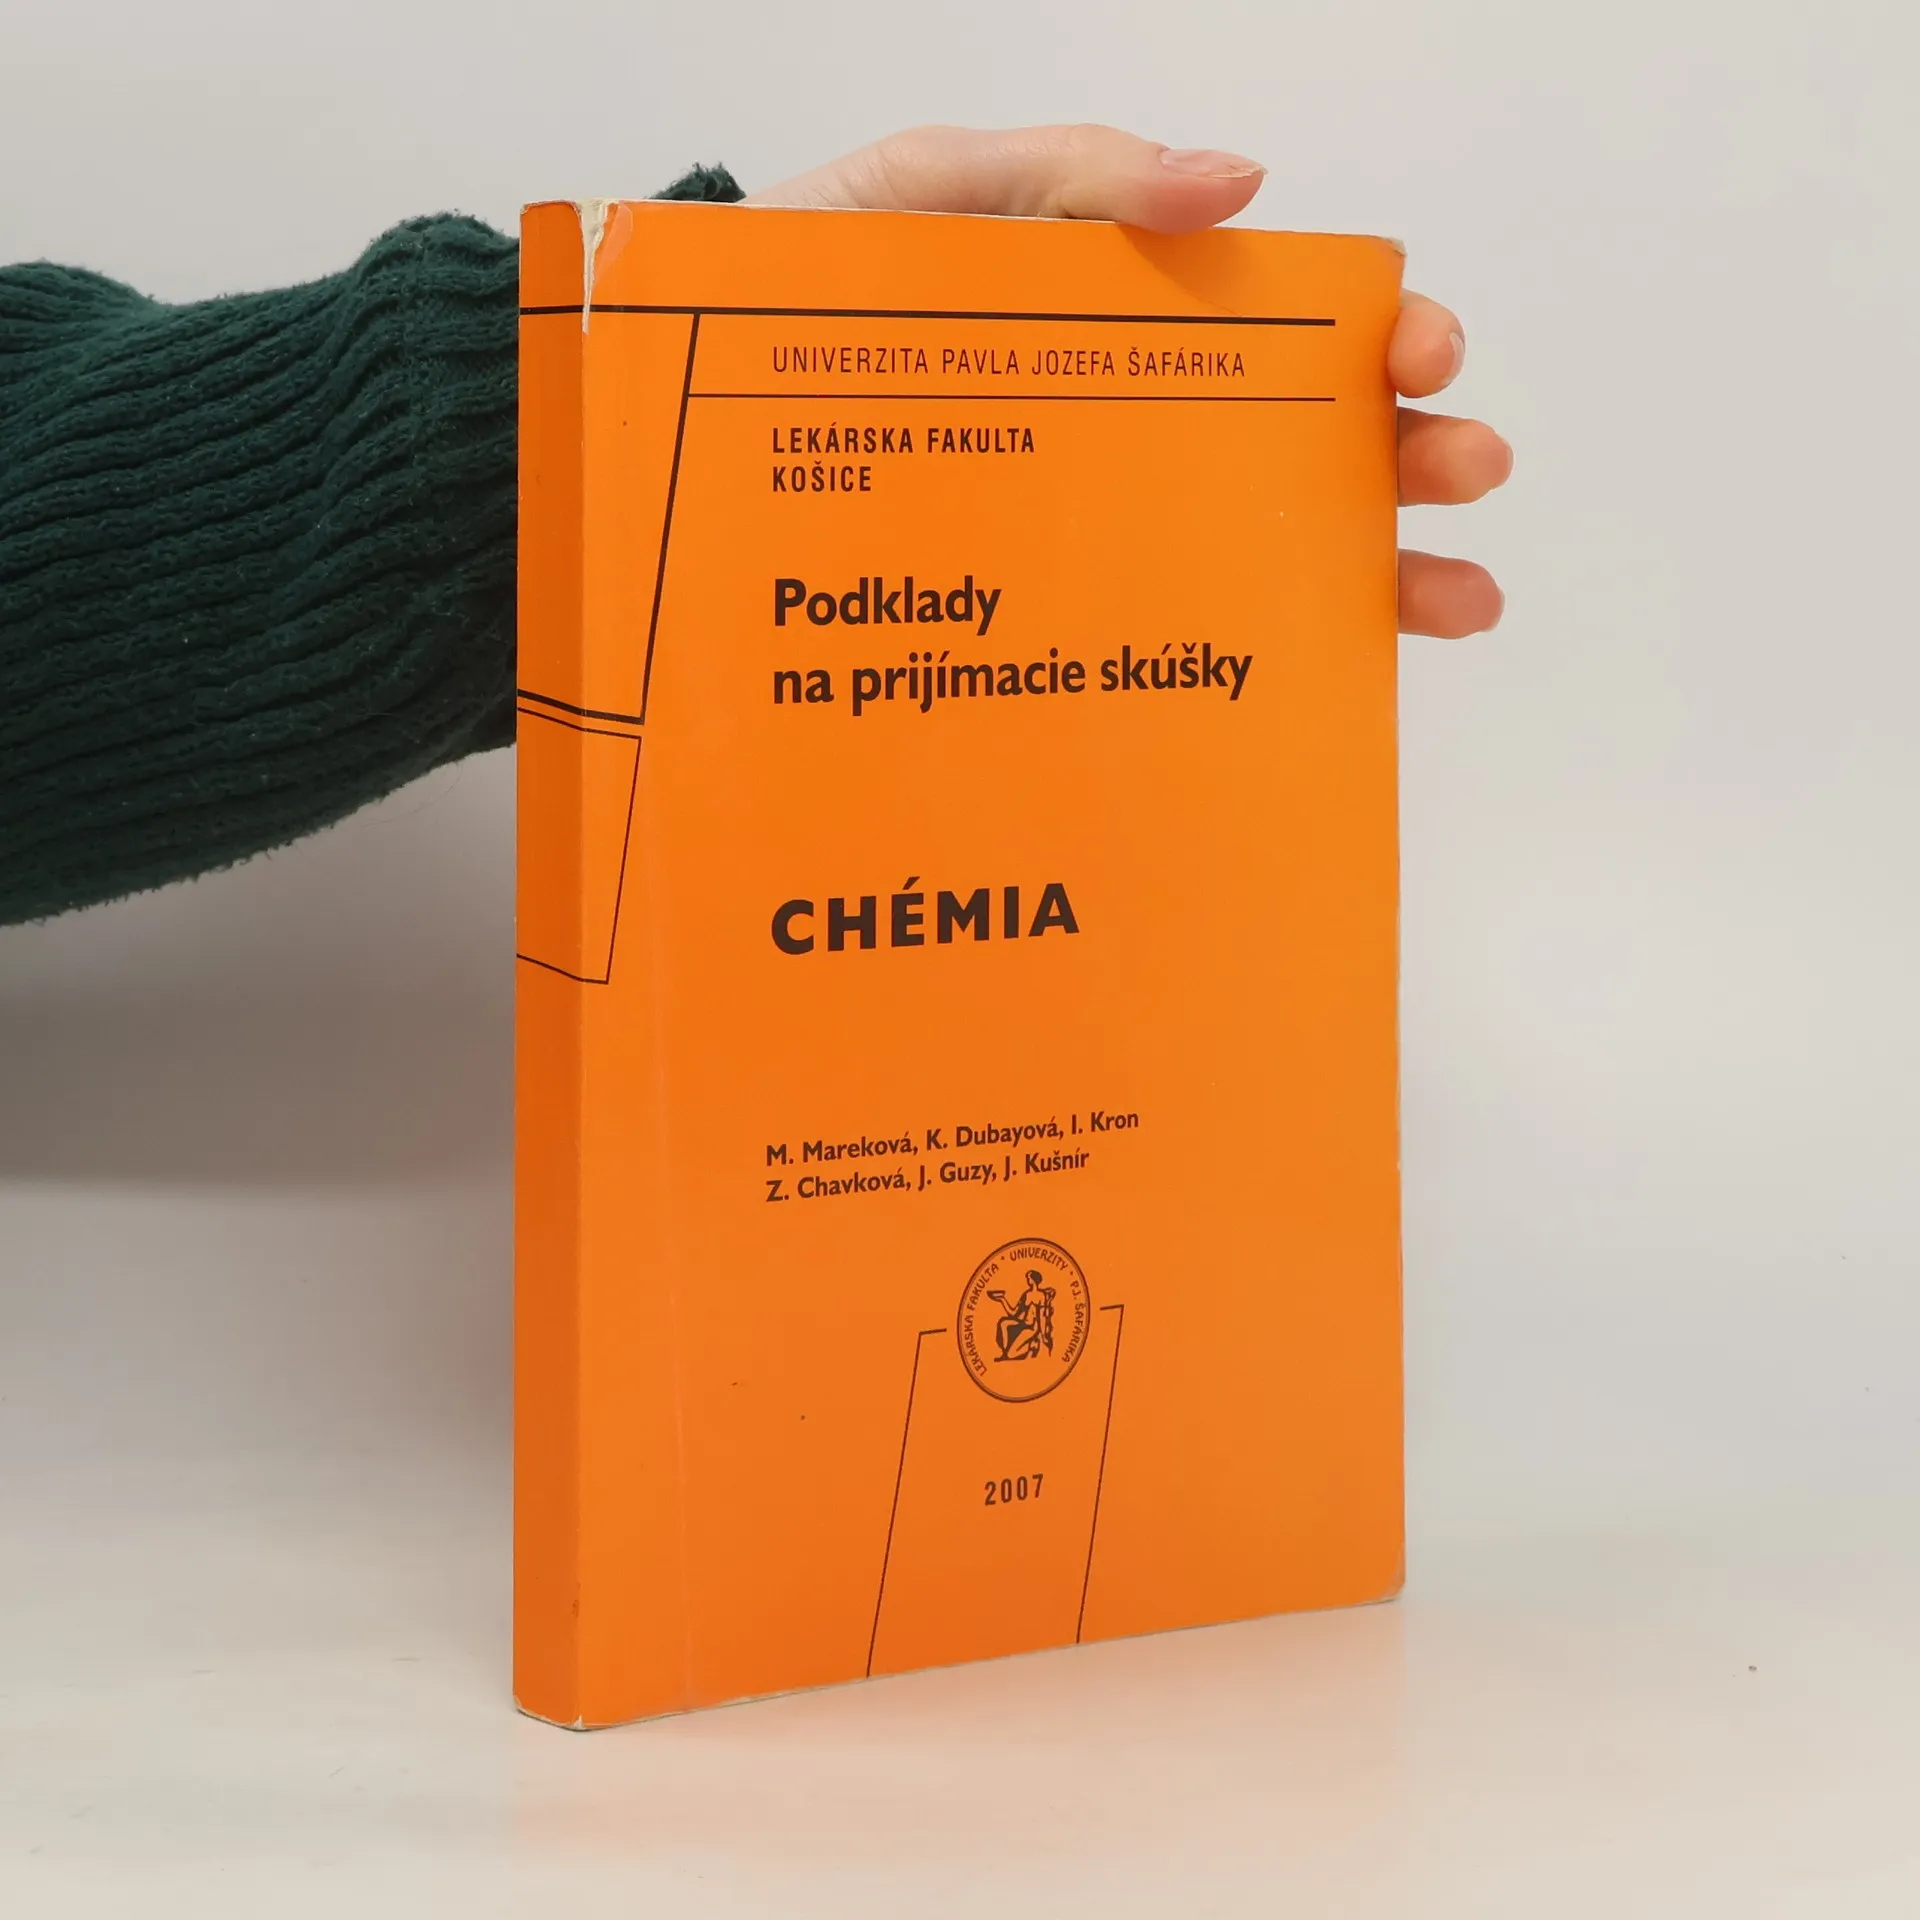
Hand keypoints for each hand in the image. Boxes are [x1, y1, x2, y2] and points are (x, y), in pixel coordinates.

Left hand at [747, 125, 1510, 637]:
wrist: (683, 421)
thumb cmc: (802, 293)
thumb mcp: (926, 196)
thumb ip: (1068, 175)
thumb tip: (1238, 182)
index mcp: (1128, 319)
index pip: (1286, 326)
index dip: (1377, 334)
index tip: (1421, 354)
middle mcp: (1139, 429)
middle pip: (1309, 441)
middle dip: (1410, 453)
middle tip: (1461, 467)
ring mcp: (1104, 529)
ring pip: (1273, 550)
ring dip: (1383, 567)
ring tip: (1453, 595)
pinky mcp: (1055, 615)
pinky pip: (1179, 639)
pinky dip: (1280, 654)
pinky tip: (1350, 673)